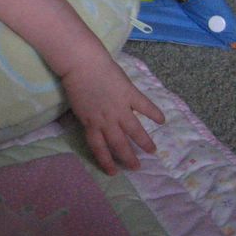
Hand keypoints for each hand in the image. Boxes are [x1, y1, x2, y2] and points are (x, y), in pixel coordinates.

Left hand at [61, 57, 164, 174]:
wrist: (81, 63)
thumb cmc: (74, 81)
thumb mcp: (77, 105)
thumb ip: (87, 116)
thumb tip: (91, 124)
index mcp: (91, 123)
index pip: (99, 147)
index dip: (106, 161)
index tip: (113, 172)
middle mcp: (106, 120)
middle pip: (119, 144)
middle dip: (128, 158)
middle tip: (136, 167)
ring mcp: (119, 108)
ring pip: (135, 131)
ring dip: (144, 142)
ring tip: (151, 150)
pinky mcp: (129, 94)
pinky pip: (145, 106)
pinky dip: (154, 113)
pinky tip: (162, 120)